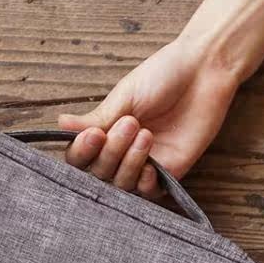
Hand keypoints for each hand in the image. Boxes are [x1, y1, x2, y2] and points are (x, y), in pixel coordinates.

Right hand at [58, 37, 239, 197]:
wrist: (203, 70)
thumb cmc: (163, 76)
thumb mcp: (123, 96)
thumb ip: (95, 119)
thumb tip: (60, 124)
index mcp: (104, 132)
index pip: (80, 157)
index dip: (81, 153)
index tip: (93, 135)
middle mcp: (120, 152)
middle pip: (98, 174)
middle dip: (110, 152)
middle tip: (129, 123)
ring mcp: (144, 164)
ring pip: (121, 185)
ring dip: (127, 162)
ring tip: (144, 133)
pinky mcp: (169, 172)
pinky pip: (147, 193)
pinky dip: (144, 183)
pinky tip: (150, 166)